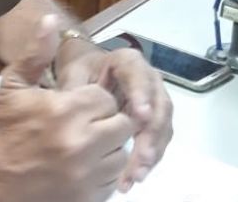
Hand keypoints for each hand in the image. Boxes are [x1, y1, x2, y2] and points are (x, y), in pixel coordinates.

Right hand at [0, 16, 133, 201]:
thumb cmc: (1, 126)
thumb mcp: (13, 83)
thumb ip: (37, 52)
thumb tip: (52, 20)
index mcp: (65, 111)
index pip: (107, 99)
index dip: (94, 100)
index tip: (76, 106)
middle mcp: (80, 144)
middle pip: (121, 126)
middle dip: (106, 122)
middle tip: (83, 125)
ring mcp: (84, 176)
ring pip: (119, 155)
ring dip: (107, 149)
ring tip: (82, 145)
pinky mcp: (85, 199)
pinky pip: (111, 183)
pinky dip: (101, 175)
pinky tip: (80, 166)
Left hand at [53, 33, 172, 192]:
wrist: (87, 71)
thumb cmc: (80, 70)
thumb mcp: (74, 73)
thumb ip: (77, 88)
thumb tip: (78, 113)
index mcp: (128, 62)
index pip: (139, 75)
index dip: (142, 95)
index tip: (140, 115)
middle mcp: (148, 80)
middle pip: (159, 106)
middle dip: (151, 135)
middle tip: (140, 158)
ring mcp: (154, 101)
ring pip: (163, 127)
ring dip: (152, 152)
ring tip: (136, 174)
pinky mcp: (153, 121)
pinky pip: (157, 140)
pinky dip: (148, 159)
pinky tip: (135, 175)